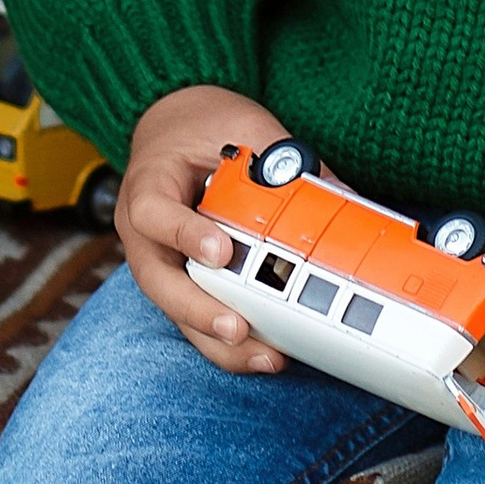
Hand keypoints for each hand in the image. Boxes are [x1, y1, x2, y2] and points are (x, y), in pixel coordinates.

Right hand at [116, 83, 297, 373]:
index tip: (222, 253)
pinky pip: (195, 318)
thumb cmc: (203, 126)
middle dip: (199, 311)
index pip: (155, 213)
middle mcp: (144, 234)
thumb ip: (280, 160)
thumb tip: (340, 197)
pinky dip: (226, 341)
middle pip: (159, 282)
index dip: (185, 235)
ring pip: (176, 312)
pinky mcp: (181, 282)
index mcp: (149, 184)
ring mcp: (160, 263)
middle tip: (239, 327)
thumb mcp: (242, 126)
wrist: (173, 128)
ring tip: (265, 357)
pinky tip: (264, 353)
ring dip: (217, 341)